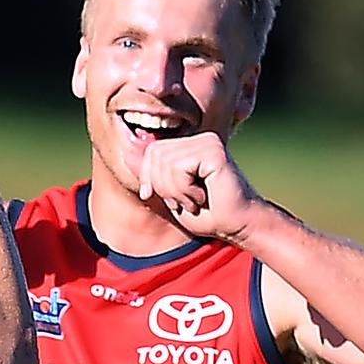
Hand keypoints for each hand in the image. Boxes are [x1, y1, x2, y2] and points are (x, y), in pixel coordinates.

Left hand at [137, 132, 267, 242]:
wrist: (238, 225)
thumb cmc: (207, 214)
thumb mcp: (169, 193)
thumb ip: (151, 173)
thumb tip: (125, 152)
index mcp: (188, 145)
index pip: (150, 151)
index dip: (147, 176)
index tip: (156, 196)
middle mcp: (199, 138)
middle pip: (154, 154)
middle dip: (162, 186)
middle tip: (183, 201)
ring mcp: (207, 141)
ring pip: (165, 163)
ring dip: (175, 191)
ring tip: (194, 200)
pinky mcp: (213, 150)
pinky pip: (179, 167)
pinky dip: (184, 190)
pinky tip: (202, 196)